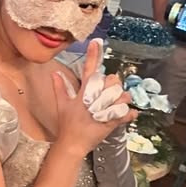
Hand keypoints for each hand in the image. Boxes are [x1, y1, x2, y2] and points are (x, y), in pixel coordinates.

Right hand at [52, 39, 135, 155]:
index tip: (96, 42)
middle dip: (114, 84)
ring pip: (121, 96)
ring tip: (120, 102)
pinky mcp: (110, 123)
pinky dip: (130, 114)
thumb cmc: (66, 124)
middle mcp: (94, 100)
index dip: (92, 56)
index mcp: (83, 93)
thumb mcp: (62, 105)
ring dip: (123, 98)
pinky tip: (131, 114)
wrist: (71, 144)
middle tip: (112, 91)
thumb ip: (59, 88)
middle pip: (111, 81)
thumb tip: (54, 73)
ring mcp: (102, 111)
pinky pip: (125, 115)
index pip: (88, 71)